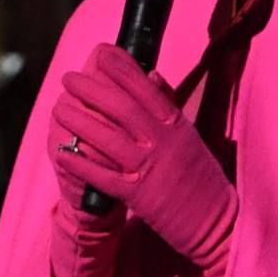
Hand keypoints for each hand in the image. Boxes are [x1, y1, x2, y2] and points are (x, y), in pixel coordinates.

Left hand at [49, 44, 236, 276]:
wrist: (218, 223)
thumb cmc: (203, 180)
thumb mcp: (190, 136)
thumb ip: (169, 106)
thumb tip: (151, 75)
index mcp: (176, 124)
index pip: (145, 87)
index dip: (120, 68)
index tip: (101, 53)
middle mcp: (162, 142)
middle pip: (120, 107)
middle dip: (91, 89)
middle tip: (69, 78)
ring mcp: (149, 168)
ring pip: (107, 137)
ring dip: (79, 121)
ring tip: (59, 108)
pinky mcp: (138, 196)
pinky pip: (103, 177)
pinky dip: (81, 164)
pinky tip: (61, 154)